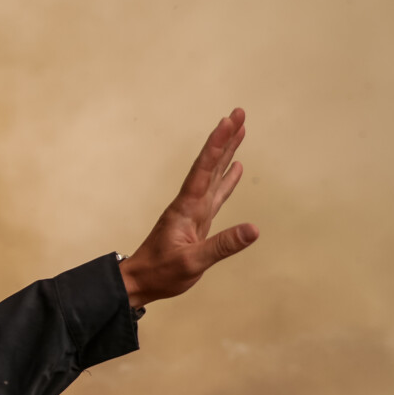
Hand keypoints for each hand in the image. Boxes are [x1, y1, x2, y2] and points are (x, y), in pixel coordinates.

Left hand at [120, 108, 260, 306]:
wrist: (140, 281)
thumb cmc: (160, 273)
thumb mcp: (192, 263)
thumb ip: (222, 246)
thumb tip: (254, 229)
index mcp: (187, 209)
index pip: (204, 170)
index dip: (217, 145)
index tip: (229, 121)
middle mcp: (190, 204)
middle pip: (210, 165)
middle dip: (225, 139)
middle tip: (239, 113)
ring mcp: (194, 211)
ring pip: (214, 175)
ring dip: (227, 152)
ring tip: (240, 130)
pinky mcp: (197, 220)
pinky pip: (216, 194)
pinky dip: (227, 179)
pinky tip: (235, 167)